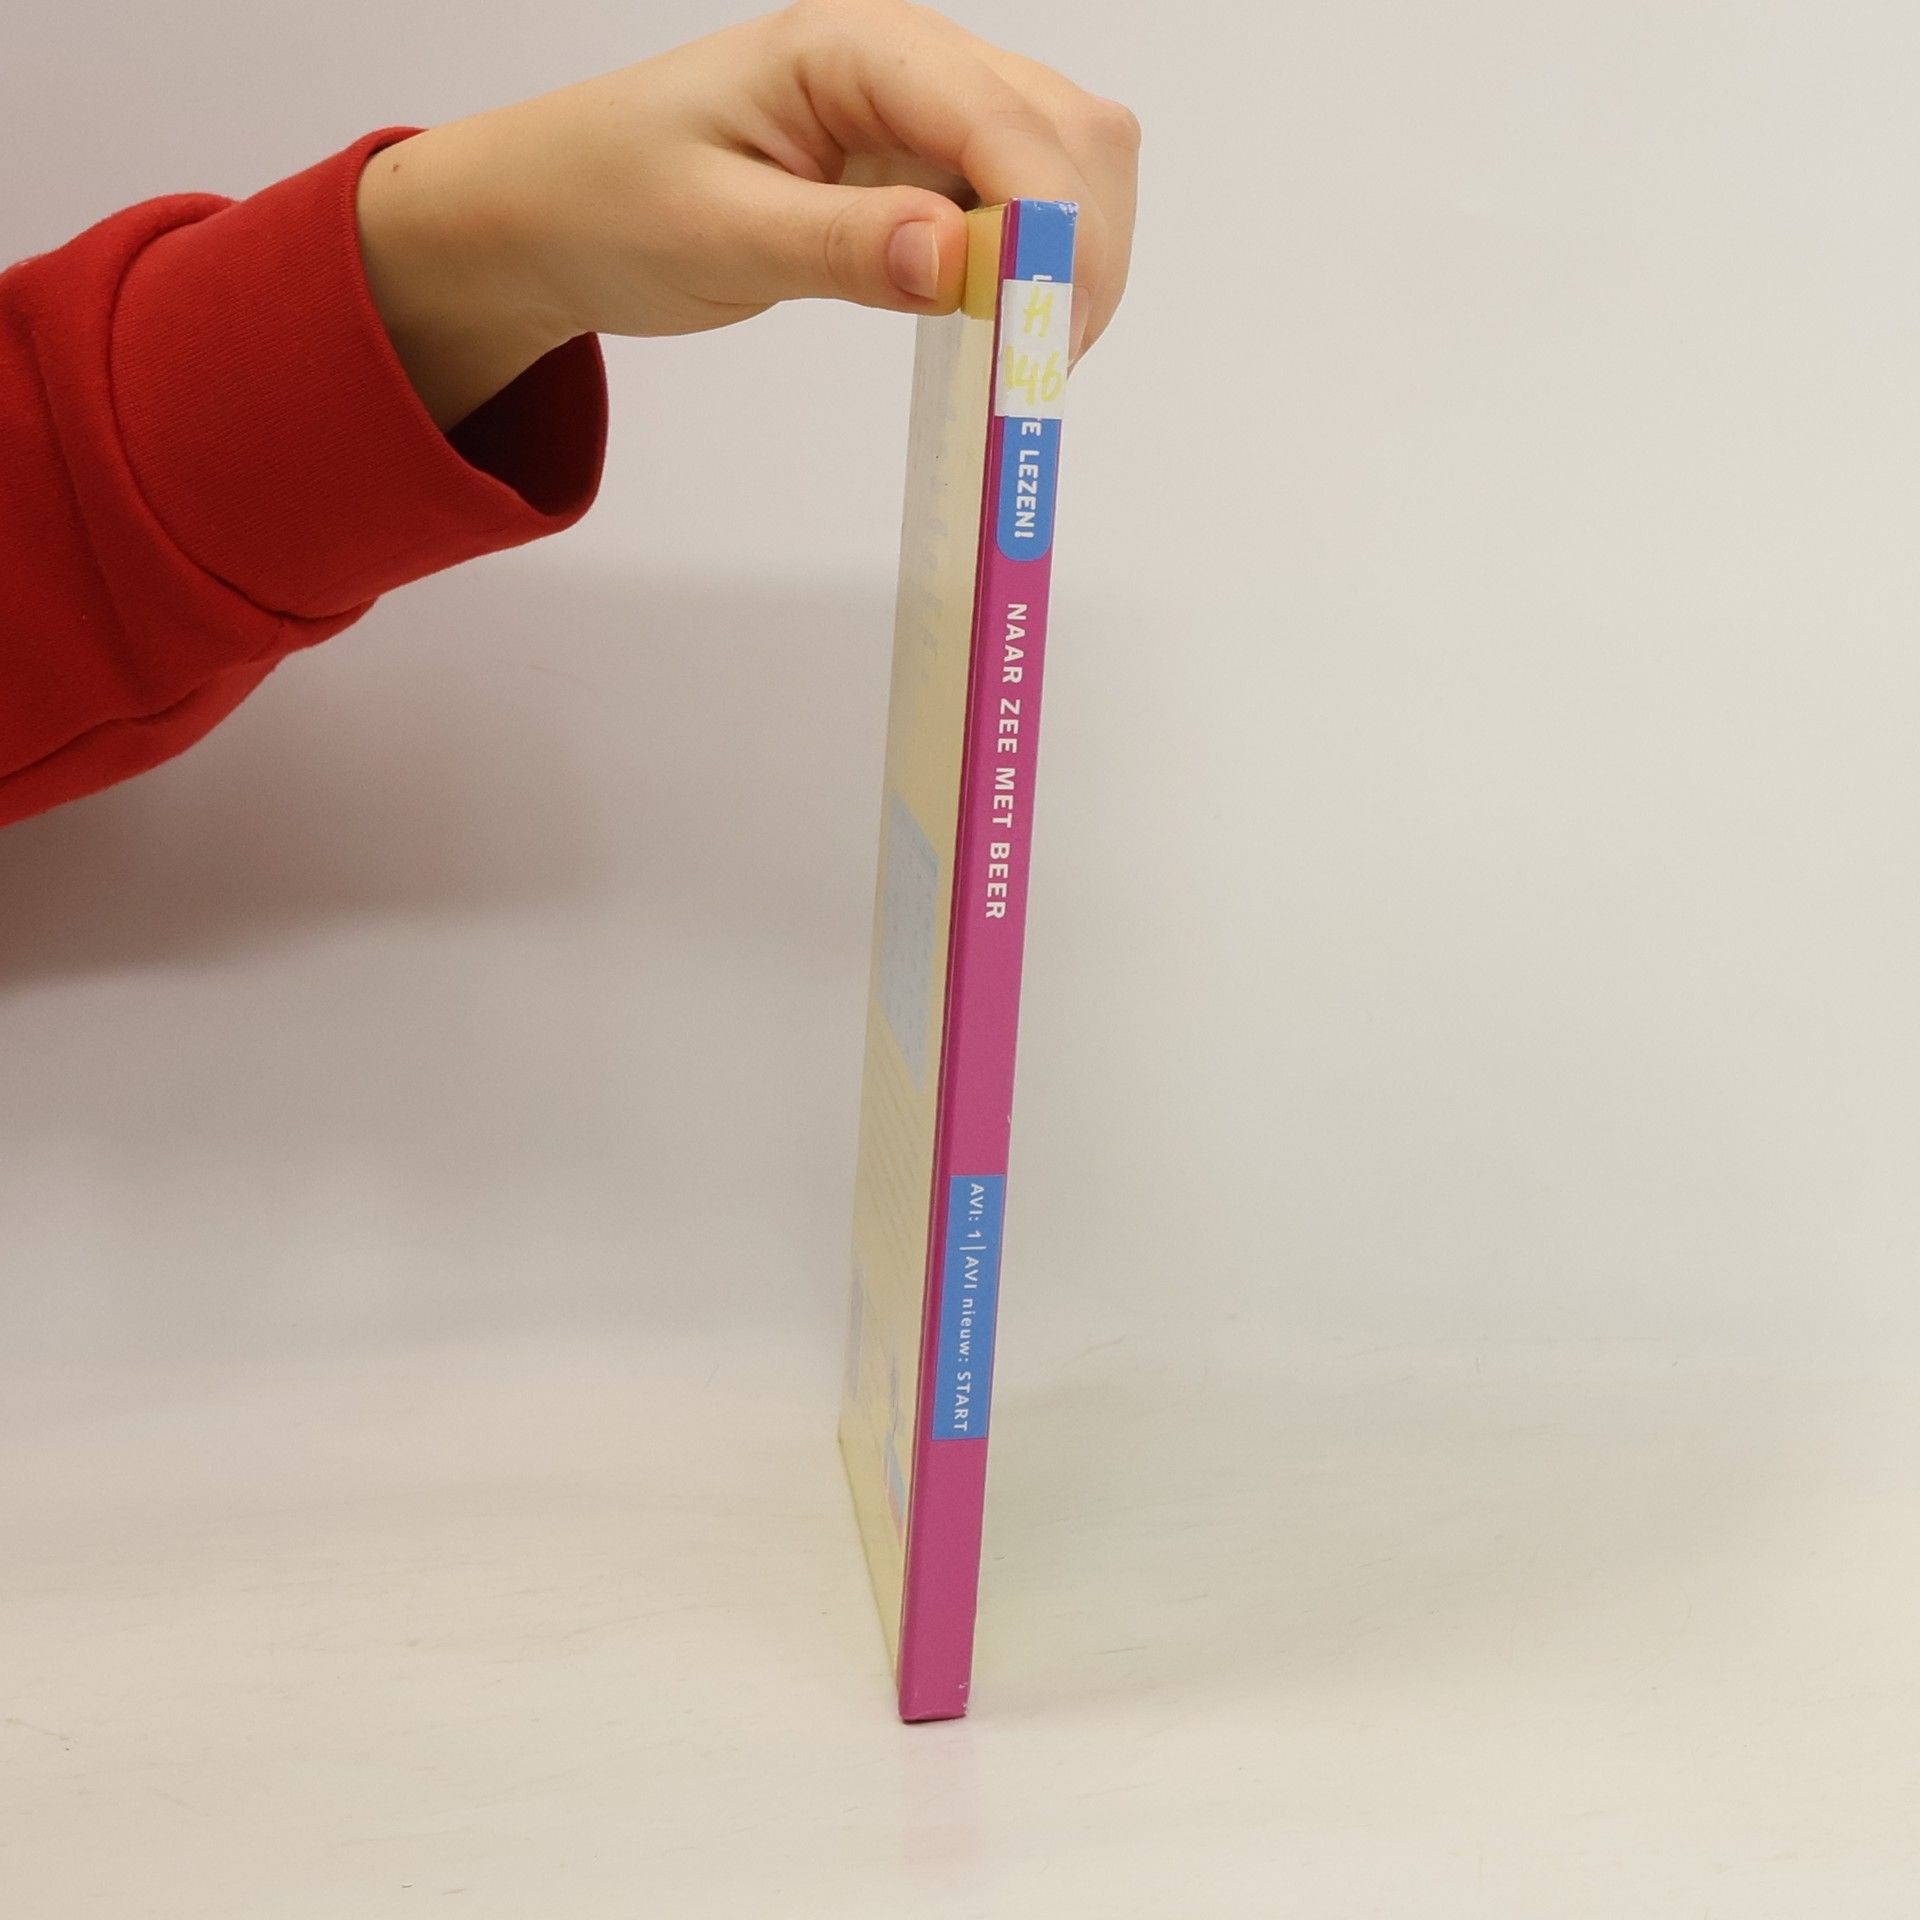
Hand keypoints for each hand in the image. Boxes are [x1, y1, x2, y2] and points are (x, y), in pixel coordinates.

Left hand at [356, 0, 1139, 427]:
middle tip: (1043, 364)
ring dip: (1075, 261)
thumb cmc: (610, 201)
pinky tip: (1003, 328)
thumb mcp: (714, 233)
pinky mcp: (922, 170)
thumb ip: (837, 246)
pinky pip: (1020, 209)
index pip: (1001, 116)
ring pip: (1068, 167)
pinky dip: (1037, 272)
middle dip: (1084, 247)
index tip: (1044, 332)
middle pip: (1070, 131)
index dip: (1047, 224)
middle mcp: (908, 65)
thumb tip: (952, 262)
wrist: (555, 213)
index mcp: (853, 48)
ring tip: (1025, 356)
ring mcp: (924, 116)